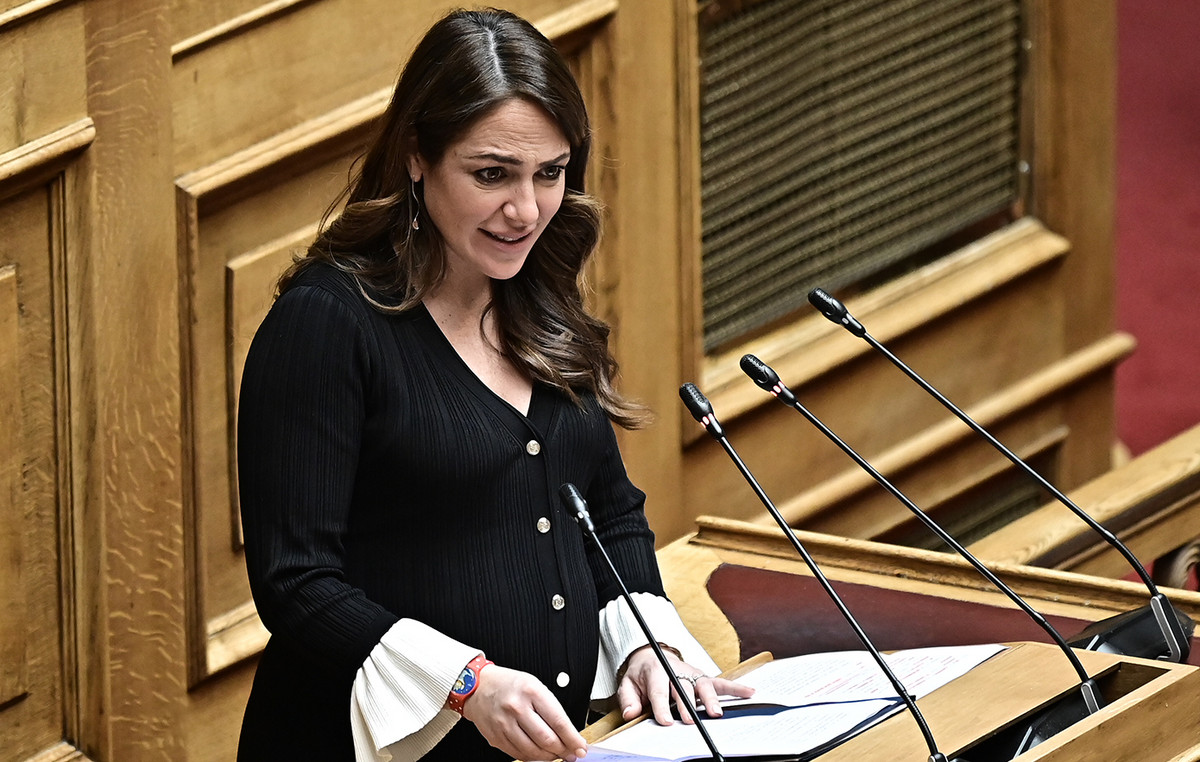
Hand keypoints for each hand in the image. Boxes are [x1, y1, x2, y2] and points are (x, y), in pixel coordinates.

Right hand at [460, 664, 588, 761]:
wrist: (478, 686)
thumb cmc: (509, 685)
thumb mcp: (534, 686)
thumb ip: (551, 709)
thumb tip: (568, 733)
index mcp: (531, 691)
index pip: (558, 721)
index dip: (572, 739)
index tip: (580, 747)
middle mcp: (517, 708)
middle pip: (547, 739)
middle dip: (563, 750)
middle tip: (571, 753)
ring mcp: (504, 724)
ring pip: (533, 751)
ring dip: (549, 757)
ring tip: (556, 754)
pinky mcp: (496, 738)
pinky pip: (519, 754)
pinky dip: (532, 758)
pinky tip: (539, 754)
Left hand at [616, 645, 754, 725]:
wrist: (651, 655)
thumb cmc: (641, 674)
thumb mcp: (628, 683)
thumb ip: (628, 698)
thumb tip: (631, 713)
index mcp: (656, 671)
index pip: (659, 690)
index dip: (662, 706)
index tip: (665, 722)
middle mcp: (676, 670)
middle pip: (683, 688)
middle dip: (687, 704)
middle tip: (689, 721)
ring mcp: (692, 673)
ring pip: (703, 685)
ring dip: (711, 699)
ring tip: (716, 713)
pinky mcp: (702, 677)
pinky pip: (720, 682)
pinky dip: (735, 687)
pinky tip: (749, 692)